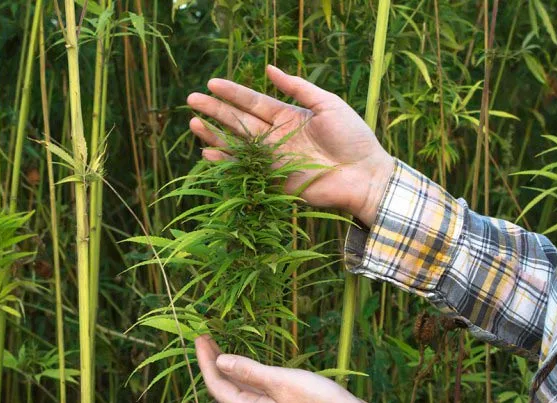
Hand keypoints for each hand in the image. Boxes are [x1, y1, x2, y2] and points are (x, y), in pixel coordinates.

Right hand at [187, 65, 394, 226]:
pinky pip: (245, 169)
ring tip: (192, 123)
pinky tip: (207, 152)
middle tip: (191, 99)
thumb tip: (270, 68)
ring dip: (214, 135)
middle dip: (215, 110)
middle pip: (239, 121)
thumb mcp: (327, 104)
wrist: (364, 173)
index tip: (212, 83)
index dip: (232, 93)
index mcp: (287, 116)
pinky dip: (226, 162)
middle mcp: (275, 136)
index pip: (253, 102)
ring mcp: (272, 159)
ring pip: (237, 144)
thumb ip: (298, 87)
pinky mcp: (273, 179)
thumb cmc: (352, 137)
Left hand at [195, 335, 379, 402]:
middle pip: (227, 388)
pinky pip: (257, 392)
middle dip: (214, 362)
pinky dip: (248, 375)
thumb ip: (250, 372)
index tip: (199, 337)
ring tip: (221, 348)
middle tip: (205, 338)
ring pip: (242, 390)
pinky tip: (250, 367)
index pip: (217, 385)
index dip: (206, 361)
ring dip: (230, 368)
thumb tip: (220, 361)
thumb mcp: (281, 382)